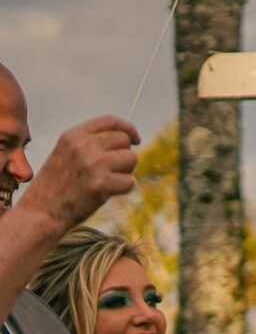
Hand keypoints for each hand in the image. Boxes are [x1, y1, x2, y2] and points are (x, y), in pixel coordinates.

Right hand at [16, 116, 139, 229]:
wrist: (41, 212)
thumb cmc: (57, 185)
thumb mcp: (66, 153)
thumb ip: (90, 143)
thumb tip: (126, 138)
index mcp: (73, 135)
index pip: (110, 121)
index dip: (128, 129)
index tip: (136, 139)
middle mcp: (83, 146)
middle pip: (124, 140)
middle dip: (124, 155)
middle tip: (112, 170)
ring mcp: (93, 164)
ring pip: (131, 159)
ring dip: (125, 172)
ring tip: (106, 181)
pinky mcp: (101, 184)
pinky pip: (130, 182)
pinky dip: (123, 189)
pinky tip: (105, 193)